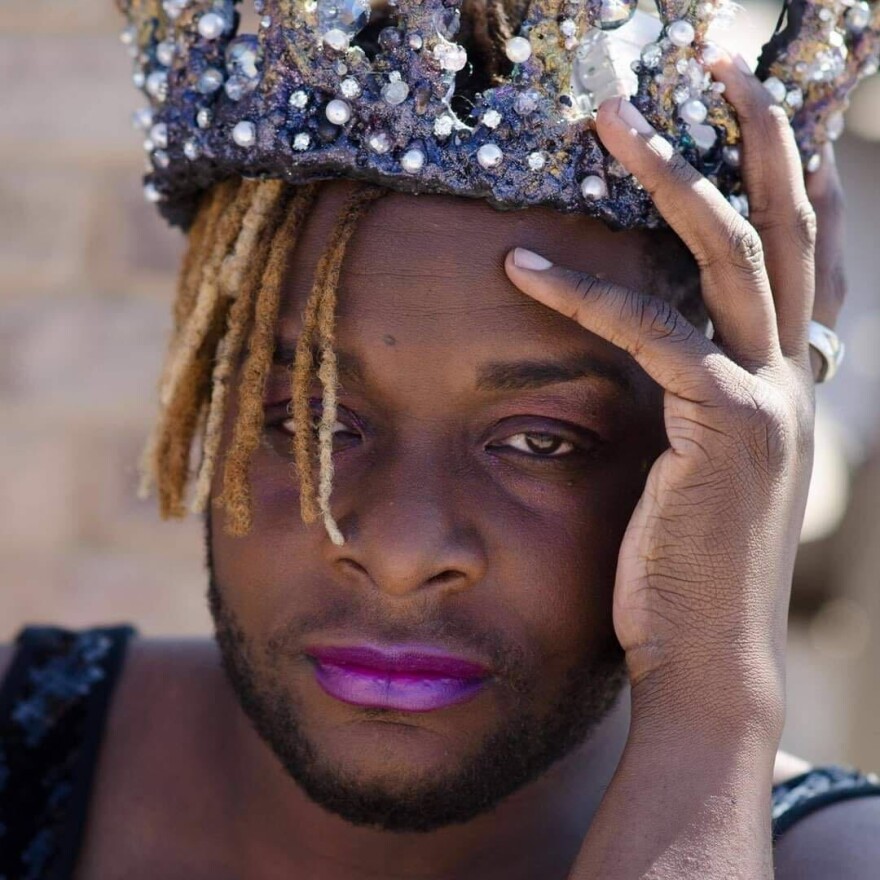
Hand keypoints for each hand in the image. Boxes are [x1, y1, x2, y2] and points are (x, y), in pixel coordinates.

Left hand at [505, 56, 847, 734]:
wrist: (705, 647)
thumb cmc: (686, 556)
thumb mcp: (702, 457)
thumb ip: (696, 391)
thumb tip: (664, 342)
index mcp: (788, 373)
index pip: (807, 249)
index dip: (796, 171)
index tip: (764, 102)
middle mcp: (793, 371)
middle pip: (787, 223)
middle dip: (757, 131)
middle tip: (717, 55)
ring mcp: (768, 395)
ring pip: (731, 252)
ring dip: (671, 173)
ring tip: (612, 116)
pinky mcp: (723, 427)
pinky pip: (650, 333)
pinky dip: (582, 294)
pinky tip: (519, 265)